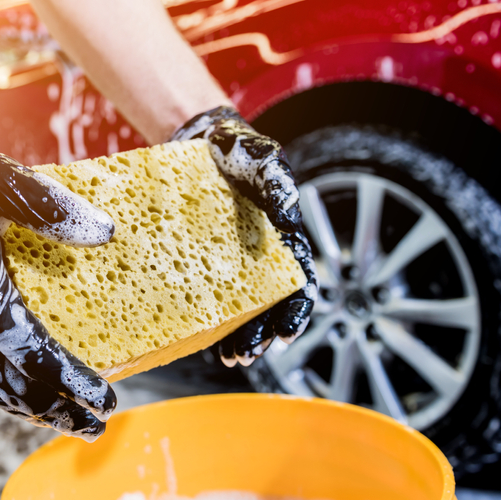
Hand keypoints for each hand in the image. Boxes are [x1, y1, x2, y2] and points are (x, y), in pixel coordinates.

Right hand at [0, 127, 116, 439]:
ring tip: (74, 426)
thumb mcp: (2, 181)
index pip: (35, 355)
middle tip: (100, 427)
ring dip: (37, 413)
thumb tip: (104, 232)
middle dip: (61, 412)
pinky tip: (32, 404)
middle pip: (18, 387)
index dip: (73, 382)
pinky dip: (10, 399)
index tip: (107, 399)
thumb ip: (49, 207)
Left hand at [172, 107, 318, 366]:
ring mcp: (233, 261)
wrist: (202, 140)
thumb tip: (288, 217)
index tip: (285, 333)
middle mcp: (263, 256)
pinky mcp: (204, 261)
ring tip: (230, 359)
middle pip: (270, 305)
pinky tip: (205, 343)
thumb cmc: (241, 151)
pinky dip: (210, 321)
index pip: (299, 283)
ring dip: (239, 337)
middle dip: (261, 334)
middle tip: (246, 356)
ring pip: (242, 308)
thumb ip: (277, 186)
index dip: (295, 311)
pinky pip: (209, 296)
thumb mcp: (263, 162)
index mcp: (284, 240)